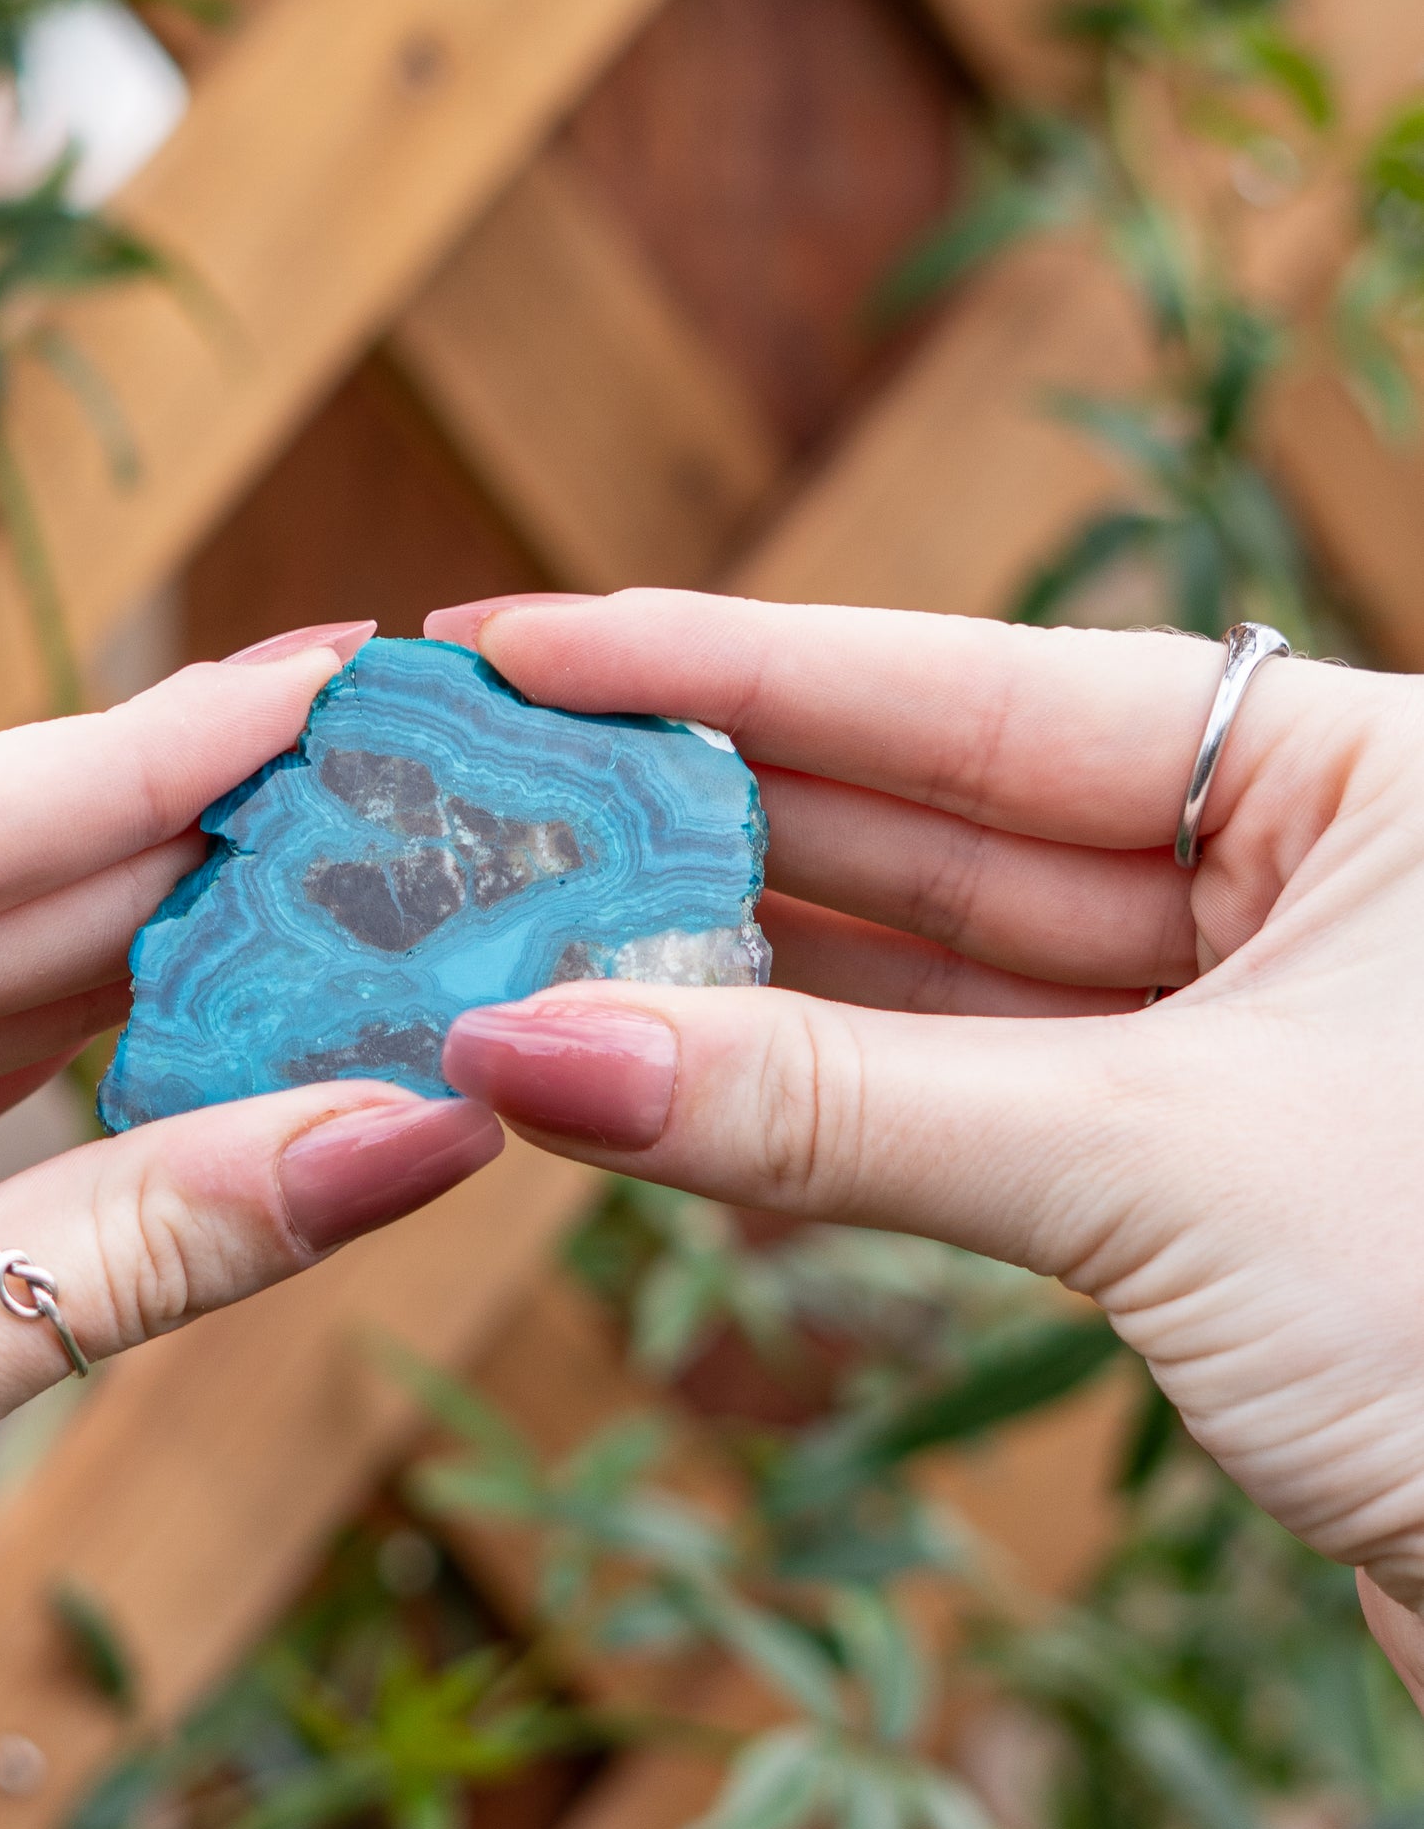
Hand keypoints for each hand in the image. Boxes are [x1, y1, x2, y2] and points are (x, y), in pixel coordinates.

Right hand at [425, 589, 1423, 1694]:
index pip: (976, 690)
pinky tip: (668, 1102)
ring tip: (532, 958)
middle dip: (698, 827)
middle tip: (492, 805)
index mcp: (1360, 775)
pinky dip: (819, 1122)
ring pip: (930, 986)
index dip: (724, 666)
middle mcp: (1296, 883)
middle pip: (927, 827)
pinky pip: (962, 1117)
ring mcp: (1237, 1038)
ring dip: (730, 992)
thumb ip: (834, 1109)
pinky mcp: (1194, 1183)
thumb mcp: (1157, 1169)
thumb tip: (533, 1054)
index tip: (528, 645)